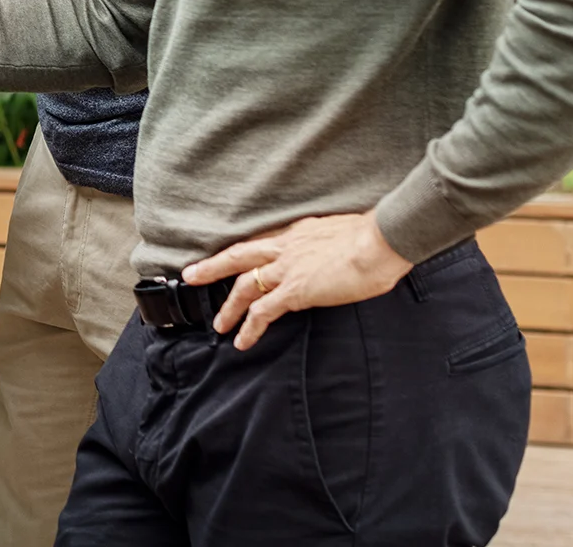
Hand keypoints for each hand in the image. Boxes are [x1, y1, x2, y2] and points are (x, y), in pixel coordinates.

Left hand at [181, 211, 411, 349]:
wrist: (381, 241)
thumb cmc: (374, 238)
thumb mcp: (342, 233)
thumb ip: (328, 244)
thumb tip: (334, 253)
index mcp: (296, 232)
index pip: (260, 242)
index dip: (240, 252)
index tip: (225, 258)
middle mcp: (285, 246)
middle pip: (237, 256)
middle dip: (212, 268)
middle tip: (191, 277)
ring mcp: (287, 268)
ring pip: (244, 287)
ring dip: (229, 308)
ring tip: (219, 325)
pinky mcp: (295, 290)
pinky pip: (263, 311)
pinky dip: (249, 327)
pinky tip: (242, 340)